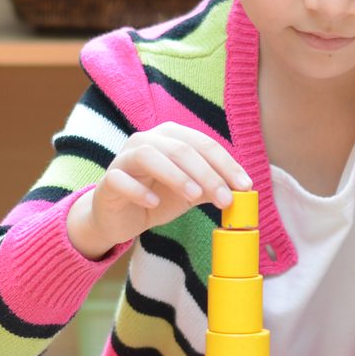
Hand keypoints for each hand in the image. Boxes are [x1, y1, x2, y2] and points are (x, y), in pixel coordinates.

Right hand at [67, 122, 252, 259]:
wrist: (120, 217)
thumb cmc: (157, 197)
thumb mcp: (191, 193)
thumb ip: (212, 187)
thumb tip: (243, 190)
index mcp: (171, 137)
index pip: (203, 144)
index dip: (227, 164)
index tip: (245, 186)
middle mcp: (147, 140)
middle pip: (181, 148)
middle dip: (207, 174)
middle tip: (225, 199)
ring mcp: (125, 157)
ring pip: (149, 156)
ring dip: (175, 175)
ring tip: (194, 196)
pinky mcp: (108, 179)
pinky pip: (121, 179)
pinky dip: (139, 190)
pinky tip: (153, 203)